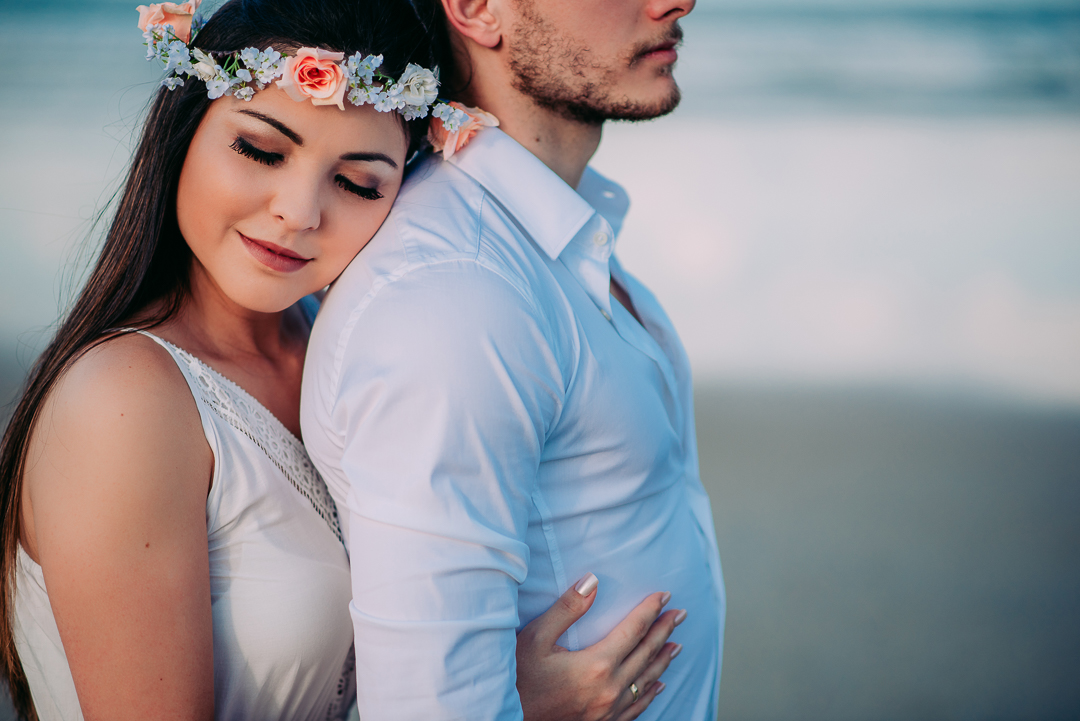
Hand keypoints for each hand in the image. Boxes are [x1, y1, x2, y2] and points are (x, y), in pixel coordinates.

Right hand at [516, 573, 685, 720]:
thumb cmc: (517, 679)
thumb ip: (567, 609)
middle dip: (665, 631)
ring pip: (646, 681)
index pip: (633, 630)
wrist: (507, 719)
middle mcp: (609, 689)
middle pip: (646, 654)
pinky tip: (658, 685)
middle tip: (680, 614)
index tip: (664, 595)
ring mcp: (609, 711)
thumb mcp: (535, 638)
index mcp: (596, 665)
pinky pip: (637, 708)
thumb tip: (593, 582)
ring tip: (676, 644)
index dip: (650, 610)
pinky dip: (651, 693)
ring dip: (663, 660)